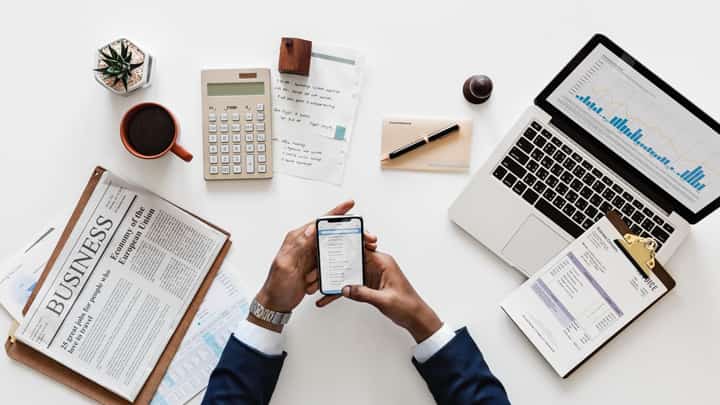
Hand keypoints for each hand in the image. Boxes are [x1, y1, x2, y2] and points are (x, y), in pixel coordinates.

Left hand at [250, 200, 377, 331]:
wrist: (275, 304)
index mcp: (297, 239)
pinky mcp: (315, 266)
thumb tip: (311, 228)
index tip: (349, 204)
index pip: (319, 222)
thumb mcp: (285, 265)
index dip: (336, 213)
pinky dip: (336, 267)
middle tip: (366, 236)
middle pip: (330, 233)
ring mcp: (311, 256)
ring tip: (359, 253)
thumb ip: (298, 245)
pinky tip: (344, 269)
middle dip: (349, 233)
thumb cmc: (276, 286)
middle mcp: (305, 244)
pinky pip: (331, 263)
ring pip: (333, 248)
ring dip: (343, 253)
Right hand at [317, 251, 441, 342]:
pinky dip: (340, 292)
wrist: (415, 318)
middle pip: (350, 260)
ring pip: (347, 273)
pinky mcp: (368, 285)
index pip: (361, 248)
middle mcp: (376, 265)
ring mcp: (371, 275)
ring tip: (316, 286)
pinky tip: (327, 299)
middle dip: (332, 265)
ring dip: (333, 280)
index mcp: (383, 262)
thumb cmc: (407, 305)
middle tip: (316, 270)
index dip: (345, 246)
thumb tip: (345, 289)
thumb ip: (364, 293)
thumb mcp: (384, 300)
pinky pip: (350, 286)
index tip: (330, 246)